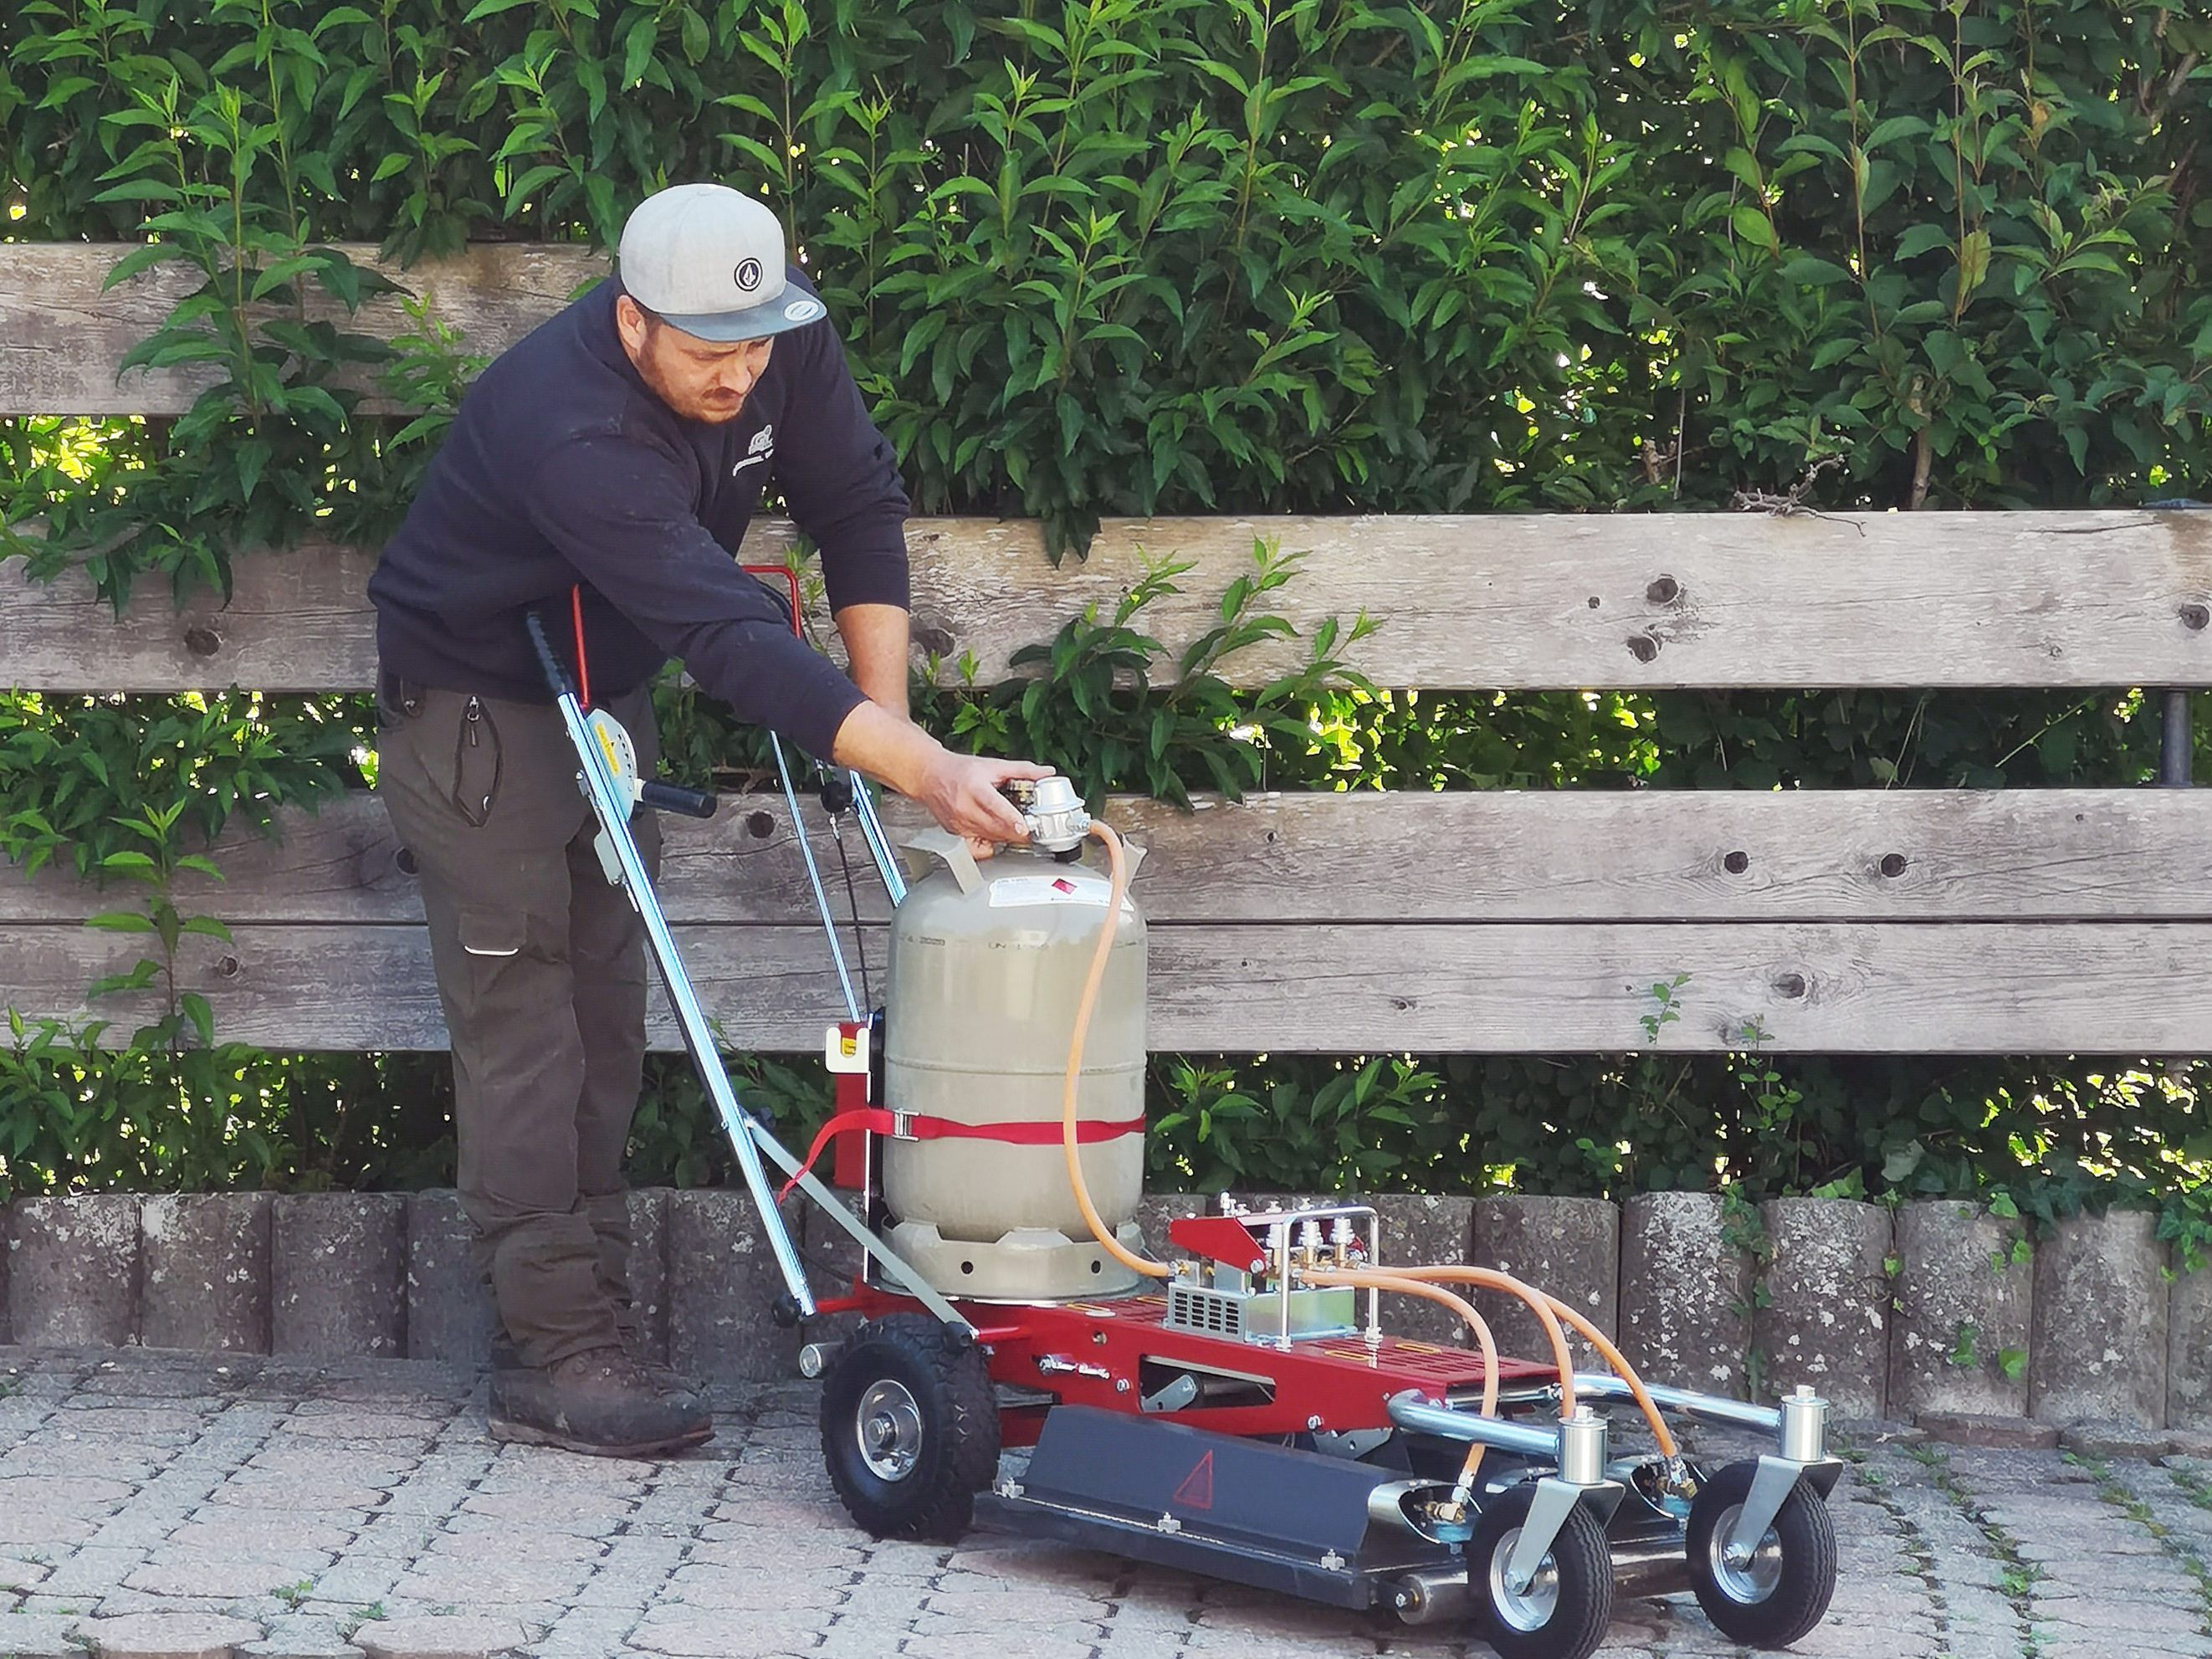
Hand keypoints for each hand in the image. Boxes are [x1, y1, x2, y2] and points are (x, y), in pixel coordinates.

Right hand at [916, 752, 1053, 856]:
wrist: (930, 776)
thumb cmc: (959, 770)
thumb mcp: (993, 765)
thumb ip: (1022, 770)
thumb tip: (1046, 773)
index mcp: (975, 788)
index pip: (995, 806)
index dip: (1011, 818)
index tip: (1023, 827)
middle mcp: (965, 808)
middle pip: (996, 828)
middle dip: (1017, 831)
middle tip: (1031, 828)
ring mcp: (959, 824)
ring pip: (990, 838)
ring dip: (1006, 836)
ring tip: (1014, 826)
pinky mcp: (956, 834)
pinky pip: (979, 846)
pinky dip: (991, 843)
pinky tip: (994, 833)